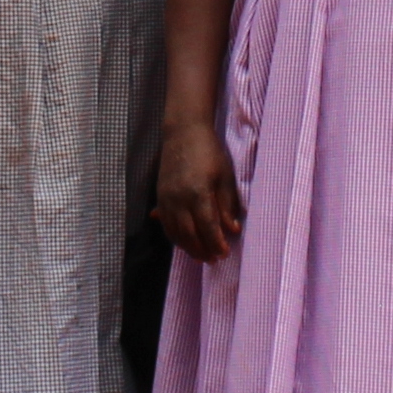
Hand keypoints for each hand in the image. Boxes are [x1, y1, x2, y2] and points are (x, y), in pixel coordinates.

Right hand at [153, 113, 243, 263]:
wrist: (183, 132)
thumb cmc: (209, 152)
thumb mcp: (225, 177)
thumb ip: (228, 205)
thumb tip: (233, 230)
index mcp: (198, 193)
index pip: (207, 228)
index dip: (216, 244)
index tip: (225, 253)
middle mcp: (179, 199)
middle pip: (189, 235)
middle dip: (202, 251)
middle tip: (214, 260)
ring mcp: (166, 199)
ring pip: (174, 233)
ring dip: (187, 248)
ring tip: (201, 256)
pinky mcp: (159, 196)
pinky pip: (165, 224)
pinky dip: (175, 237)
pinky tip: (185, 241)